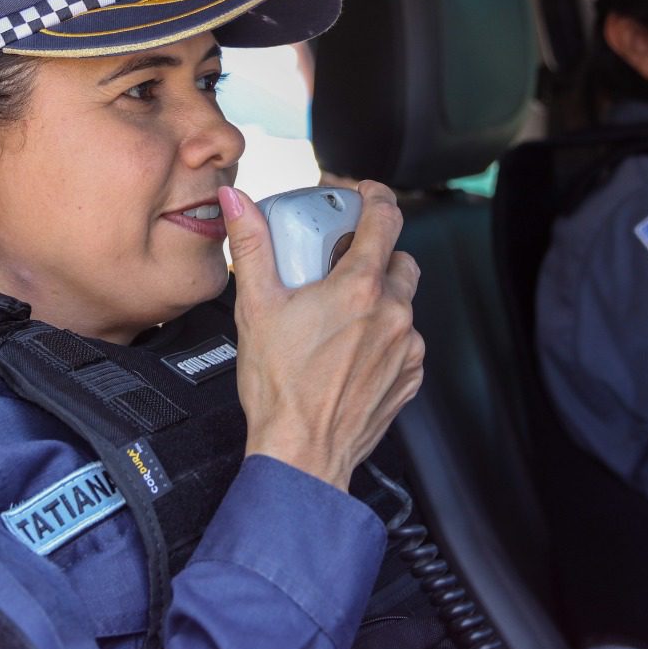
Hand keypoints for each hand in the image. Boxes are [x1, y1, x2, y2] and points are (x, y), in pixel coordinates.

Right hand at [219, 180, 424, 490]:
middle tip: (337, 266)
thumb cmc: (280, 388)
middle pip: (398, 259)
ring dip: (377, 298)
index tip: (361, 194)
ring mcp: (406, 347)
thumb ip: (252, 246)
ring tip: (337, 317)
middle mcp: (393, 313)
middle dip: (372, 254)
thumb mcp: (257, 307)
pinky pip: (404, 341)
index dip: (374, 196)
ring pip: (402, 302)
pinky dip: (382, 336)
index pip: (386, 218)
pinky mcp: (410, 376)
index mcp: (359, 288)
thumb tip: (238, 202)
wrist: (302, 453)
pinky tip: (349, 350)